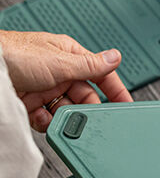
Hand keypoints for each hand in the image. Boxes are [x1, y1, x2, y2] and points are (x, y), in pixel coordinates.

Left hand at [0, 30, 132, 131]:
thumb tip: (115, 57)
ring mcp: (46, 89)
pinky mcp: (34, 104)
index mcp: (69, 55)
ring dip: (65, 118)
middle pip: (85, 98)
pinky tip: (42, 118)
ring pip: (68, 111)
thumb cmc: (13, 54)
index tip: (128, 107)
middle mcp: (59, 72)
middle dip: (85, 110)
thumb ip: (91, 65)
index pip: (101, 75)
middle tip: (87, 118)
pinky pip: (51, 120)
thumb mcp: (60, 60)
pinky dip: (49, 124)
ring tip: (57, 117)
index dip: (116, 91)